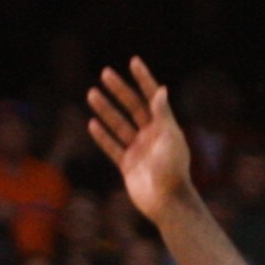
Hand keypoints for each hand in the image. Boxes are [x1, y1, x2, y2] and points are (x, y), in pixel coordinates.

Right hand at [87, 61, 194, 219]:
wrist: (167, 202)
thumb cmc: (173, 169)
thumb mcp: (170, 138)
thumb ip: (163, 114)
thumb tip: (160, 89)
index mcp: (165, 128)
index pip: (153, 98)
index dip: (144, 79)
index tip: (133, 62)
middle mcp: (152, 137)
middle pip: (133, 107)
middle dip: (119, 90)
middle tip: (105, 73)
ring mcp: (139, 151)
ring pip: (119, 125)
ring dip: (106, 109)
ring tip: (91, 93)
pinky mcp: (128, 166)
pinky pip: (112, 147)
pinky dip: (102, 136)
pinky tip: (92, 123)